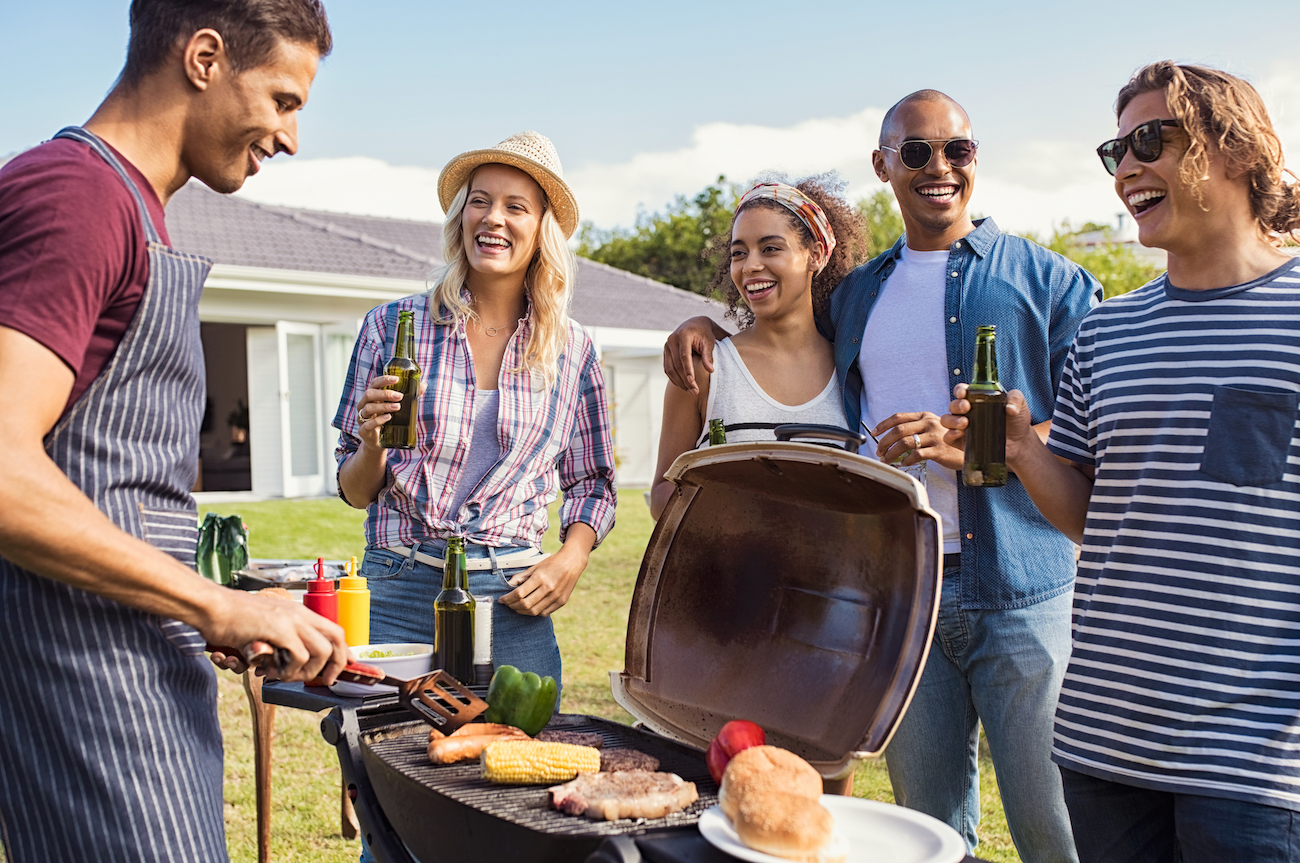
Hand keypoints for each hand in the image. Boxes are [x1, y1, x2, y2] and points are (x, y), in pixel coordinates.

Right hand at [199, 590, 350, 683]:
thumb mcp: (266, 628)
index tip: (346, 665)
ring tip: (283, 675)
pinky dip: (288, 671)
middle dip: (335, 665)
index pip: (334, 630)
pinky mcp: (280, 630)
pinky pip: (299, 658)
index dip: (343, 650)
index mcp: (298, 612)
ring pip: (321, 652)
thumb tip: (290, 663)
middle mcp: (299, 615)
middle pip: (336, 639)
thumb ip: (281, 641)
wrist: (212, 607)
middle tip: (322, 680)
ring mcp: (291, 621)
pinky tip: (269, 670)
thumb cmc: (232, 620)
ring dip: (306, 671)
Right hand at [356, 374, 403, 448]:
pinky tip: (388, 417)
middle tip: (400, 396)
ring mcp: (362, 418)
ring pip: (368, 408)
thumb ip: (410, 396)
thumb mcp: (398, 407)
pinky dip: (378, 420)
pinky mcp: (363, 430)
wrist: (380, 442)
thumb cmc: (389, 420)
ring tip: (398, 407)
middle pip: (369, 394)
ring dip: (384, 406)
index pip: (375, 383)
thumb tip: (424, 384)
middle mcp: (364, 405)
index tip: (396, 379)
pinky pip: (368, 424)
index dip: (384, 380)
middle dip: (385, 394)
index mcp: (372, 396)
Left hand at [499, 526, 594, 616]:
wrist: (572, 562)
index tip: (502, 600)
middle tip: (508, 604)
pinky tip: (530, 607)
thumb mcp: (535, 566)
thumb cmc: (552, 563)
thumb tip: (508, 586)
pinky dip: (534, 612)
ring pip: (534, 611)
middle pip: (525, 604)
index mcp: (540, 577)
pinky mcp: (562, 601)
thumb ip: (521, 577)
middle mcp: (549, 588)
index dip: (508, 598)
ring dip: (522, 611)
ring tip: (516, 607)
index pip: (519, 593)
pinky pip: (544, 612)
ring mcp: (556, 596)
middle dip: (513, 606)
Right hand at [663, 317, 721, 393]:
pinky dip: (674, 379)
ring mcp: (666, 347)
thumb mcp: (709, 342)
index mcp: (683, 335)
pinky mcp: (665, 353)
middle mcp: (671, 340)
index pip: (684, 356)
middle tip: (695, 391)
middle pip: (676, 364)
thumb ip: (708, 356)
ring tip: (691, 391)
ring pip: (670, 369)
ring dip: (680, 382)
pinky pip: (667, 369)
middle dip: (685, 380)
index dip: (688, 370)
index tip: (693, 382)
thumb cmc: (704, 334)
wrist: (694, 325)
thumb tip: (710, 370)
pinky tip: (684, 386)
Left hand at [873, 411, 963, 470]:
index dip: (883, 425)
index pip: (899, 417)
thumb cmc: (947, 440)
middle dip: (884, 442)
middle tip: (878, 451)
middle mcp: (929, 423)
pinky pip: (917, 455)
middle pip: (898, 430)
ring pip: (905, 443)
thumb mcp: (931, 428)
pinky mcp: (939, 450)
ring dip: (891, 453)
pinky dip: (906, 460)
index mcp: (924, 416)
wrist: (968, 449)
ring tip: (887, 460)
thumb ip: (915, 429)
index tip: (874, 433)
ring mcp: (934, 436)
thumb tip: (890, 437)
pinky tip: (903, 464)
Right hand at [942, 385, 1034, 469]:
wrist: (1019, 444)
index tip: (963, 393)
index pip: (961, 391)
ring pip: (946, 420)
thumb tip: (1010, 408)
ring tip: (965, 423)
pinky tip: (960, 433)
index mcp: (976, 399)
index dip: (959, 390)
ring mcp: (962, 427)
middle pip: (952, 405)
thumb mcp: (1020, 405)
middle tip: (967, 407)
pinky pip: (948, 438)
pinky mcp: (962, 442)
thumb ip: (1016, 399)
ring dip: (952, 420)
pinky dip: (950, 435)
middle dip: (956, 405)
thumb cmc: (1017, 421)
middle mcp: (967, 412)